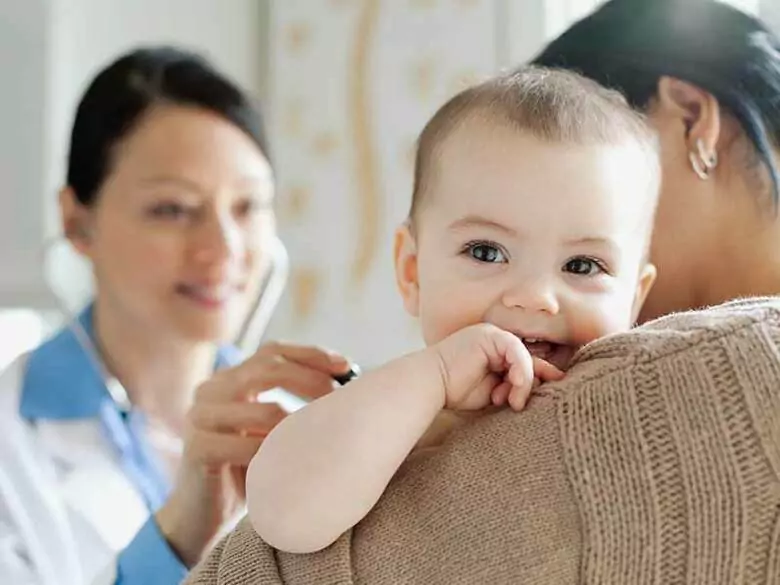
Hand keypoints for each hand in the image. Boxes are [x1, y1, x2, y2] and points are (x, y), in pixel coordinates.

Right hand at [155, 342, 350, 566]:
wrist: (204, 516)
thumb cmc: (248, 469)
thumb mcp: (271, 428)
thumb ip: (292, 401)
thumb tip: (345, 377)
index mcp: (228, 379)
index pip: (272, 352)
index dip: (310, 354)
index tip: (345, 366)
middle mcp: (210, 390)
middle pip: (268, 369)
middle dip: (312, 380)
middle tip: (338, 400)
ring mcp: (199, 417)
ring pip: (264, 410)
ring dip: (299, 425)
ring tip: (319, 439)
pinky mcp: (197, 449)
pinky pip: (248, 447)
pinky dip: (275, 454)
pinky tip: (289, 465)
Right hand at [431, 324, 563, 411]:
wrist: (430, 385)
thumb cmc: (454, 392)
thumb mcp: (492, 392)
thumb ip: (512, 387)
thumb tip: (539, 388)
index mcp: (493, 352)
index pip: (524, 363)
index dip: (537, 379)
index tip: (548, 395)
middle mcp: (495, 341)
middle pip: (527, 359)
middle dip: (531, 383)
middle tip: (521, 403)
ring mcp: (492, 335)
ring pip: (524, 357)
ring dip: (524, 383)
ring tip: (513, 402)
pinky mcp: (490, 335)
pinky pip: (517, 352)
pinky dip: (521, 371)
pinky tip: (514, 387)